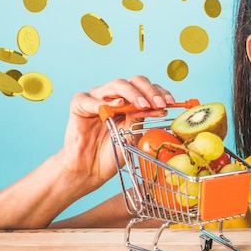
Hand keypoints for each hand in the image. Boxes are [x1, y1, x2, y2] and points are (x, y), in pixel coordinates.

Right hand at [57, 76, 175, 193]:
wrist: (91, 169)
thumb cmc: (113, 152)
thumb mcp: (133, 134)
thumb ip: (142, 118)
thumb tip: (160, 106)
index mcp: (130, 101)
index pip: (147, 89)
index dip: (160, 93)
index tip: (171, 102)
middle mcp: (115, 95)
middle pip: (135, 81)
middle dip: (150, 91)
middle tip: (159, 104)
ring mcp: (97, 97)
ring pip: (117, 84)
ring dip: (133, 94)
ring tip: (143, 105)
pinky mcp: (79, 104)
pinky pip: (91, 98)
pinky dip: (105, 101)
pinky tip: (117, 106)